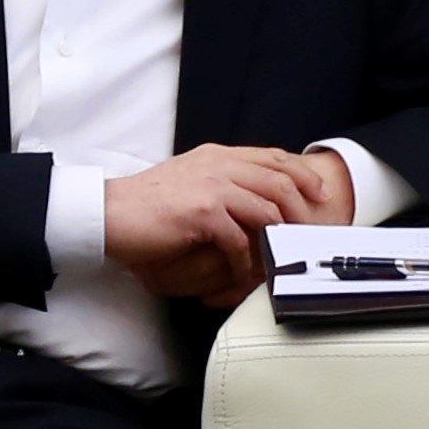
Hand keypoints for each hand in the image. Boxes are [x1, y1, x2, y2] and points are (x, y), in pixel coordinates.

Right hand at [101, 143, 345, 304]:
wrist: (109, 213)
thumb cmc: (147, 204)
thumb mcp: (189, 181)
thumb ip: (220, 181)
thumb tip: (253, 198)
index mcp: (218, 155)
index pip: (273, 157)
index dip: (302, 174)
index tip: (319, 193)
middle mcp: (218, 165)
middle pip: (279, 180)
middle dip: (302, 208)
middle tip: (310, 232)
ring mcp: (211, 186)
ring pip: (266, 209)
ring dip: (277, 238)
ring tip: (281, 257)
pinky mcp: (202, 212)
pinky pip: (239, 239)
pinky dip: (246, 260)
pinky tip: (243, 272)